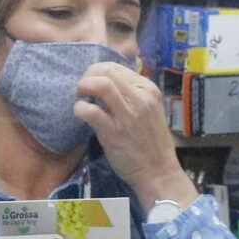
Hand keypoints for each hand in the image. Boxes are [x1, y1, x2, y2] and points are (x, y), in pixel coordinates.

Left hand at [74, 64, 197, 209]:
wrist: (158, 171)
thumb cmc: (151, 142)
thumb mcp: (149, 110)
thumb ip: (132, 95)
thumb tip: (105, 82)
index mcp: (149, 90)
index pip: (117, 67)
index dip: (98, 71)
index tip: (92, 83)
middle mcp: (141, 98)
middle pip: (107, 71)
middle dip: (88, 76)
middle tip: (83, 89)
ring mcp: (128, 115)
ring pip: (101, 84)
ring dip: (83, 86)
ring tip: (80, 96)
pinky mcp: (114, 132)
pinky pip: (90, 110)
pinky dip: (80, 108)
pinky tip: (80, 114)